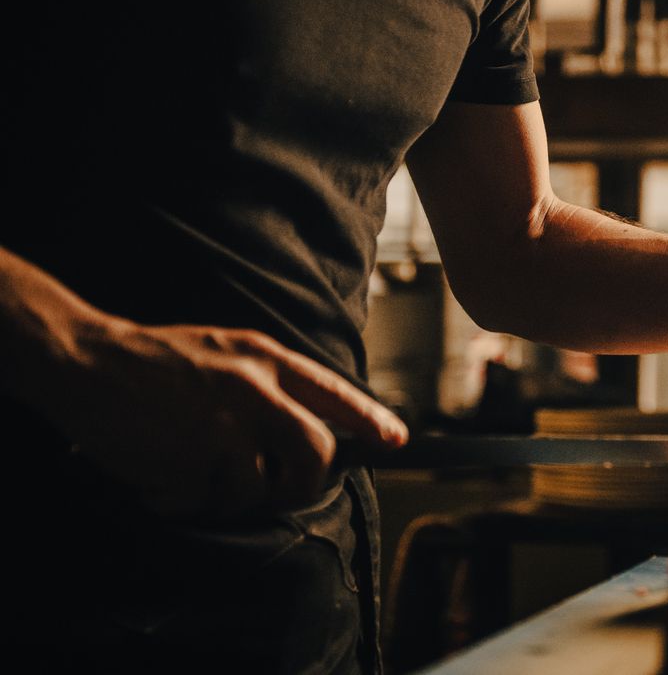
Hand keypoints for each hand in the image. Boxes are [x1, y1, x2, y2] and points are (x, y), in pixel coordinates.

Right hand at [50, 321, 408, 518]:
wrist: (87, 359)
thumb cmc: (162, 358)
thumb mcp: (229, 348)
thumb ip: (275, 381)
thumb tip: (321, 425)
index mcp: (265, 359)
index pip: (335, 394)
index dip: (371, 422)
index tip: (396, 441)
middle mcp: (252, 391)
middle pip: (315, 453)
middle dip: (308, 482)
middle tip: (286, 488)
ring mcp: (219, 427)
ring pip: (257, 488)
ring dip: (230, 494)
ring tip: (198, 472)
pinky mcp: (184, 460)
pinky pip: (204, 503)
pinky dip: (185, 500)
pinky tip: (165, 474)